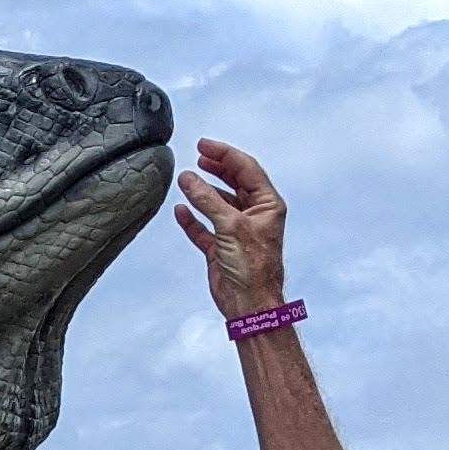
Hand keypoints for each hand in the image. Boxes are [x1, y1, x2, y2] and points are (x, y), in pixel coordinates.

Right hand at [171, 137, 288, 320]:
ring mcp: (237, 231)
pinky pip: (204, 227)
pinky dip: (192, 219)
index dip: (225, 155)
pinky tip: (181, 210)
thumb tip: (189, 178)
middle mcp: (254, 215)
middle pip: (234, 182)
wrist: (249, 304)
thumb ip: (207, 200)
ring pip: (218, 203)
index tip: (204, 145)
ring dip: (202, 192)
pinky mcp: (221, 248)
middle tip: (198, 156)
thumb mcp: (230, 226)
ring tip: (186, 179)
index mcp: (267, 205)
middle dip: (216, 168)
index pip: (246, 169)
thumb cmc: (253, 267)